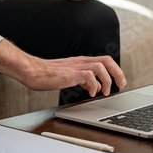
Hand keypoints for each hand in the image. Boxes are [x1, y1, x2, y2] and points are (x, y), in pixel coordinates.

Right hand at [0, 40, 126, 97]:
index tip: (119, 81)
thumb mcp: (68, 75)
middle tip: (121, 84)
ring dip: (107, 79)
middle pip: (107, 60)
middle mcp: (80, 61)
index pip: (104, 60)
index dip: (115, 69)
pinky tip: (90, 92)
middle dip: (118, 72)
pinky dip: (94, 84)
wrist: (32, 71)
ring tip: (104, 91)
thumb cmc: (46, 75)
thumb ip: (80, 78)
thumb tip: (91, 86)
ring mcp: (75, 66)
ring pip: (101, 66)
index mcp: (80, 61)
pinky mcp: (70, 73)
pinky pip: (89, 75)